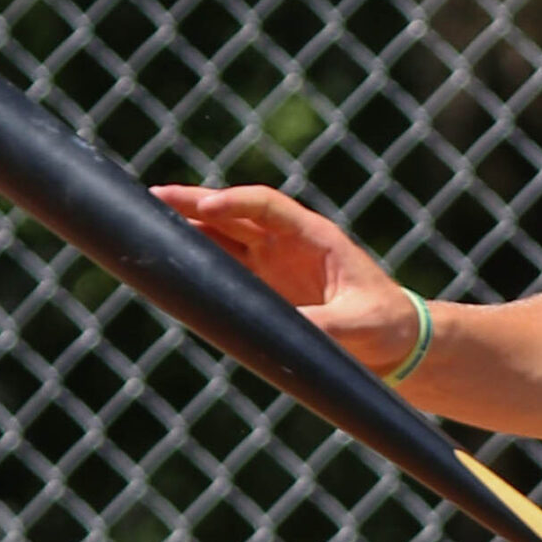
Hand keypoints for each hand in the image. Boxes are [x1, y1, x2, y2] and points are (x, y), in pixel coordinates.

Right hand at [149, 184, 423, 376]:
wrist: (395, 344)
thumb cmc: (385, 327)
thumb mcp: (359, 327)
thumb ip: (323, 326)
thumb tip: (284, 331)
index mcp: (316, 238)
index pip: (267, 207)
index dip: (235, 203)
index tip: (207, 207)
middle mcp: (289, 244)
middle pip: (234, 213)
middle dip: (195, 203)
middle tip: (153, 196)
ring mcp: (274, 264)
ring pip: (223, 236)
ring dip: (189, 227)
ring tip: (146, 221)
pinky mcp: (264, 288)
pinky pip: (224, 268)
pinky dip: (198, 261)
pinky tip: (170, 260)